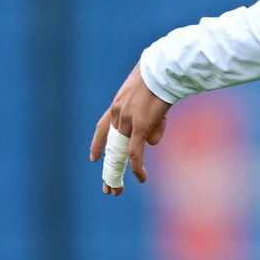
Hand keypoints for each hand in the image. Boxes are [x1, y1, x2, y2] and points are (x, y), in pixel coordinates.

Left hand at [90, 66, 171, 192]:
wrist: (164, 68)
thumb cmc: (163, 75)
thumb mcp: (151, 97)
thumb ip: (149, 118)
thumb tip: (150, 140)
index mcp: (118, 104)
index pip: (102, 127)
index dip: (98, 144)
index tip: (94, 158)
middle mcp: (119, 114)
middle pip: (110, 148)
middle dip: (108, 169)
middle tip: (107, 187)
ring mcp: (128, 120)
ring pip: (121, 154)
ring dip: (117, 175)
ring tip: (115, 191)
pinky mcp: (141, 126)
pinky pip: (135, 152)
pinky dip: (136, 167)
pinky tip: (141, 178)